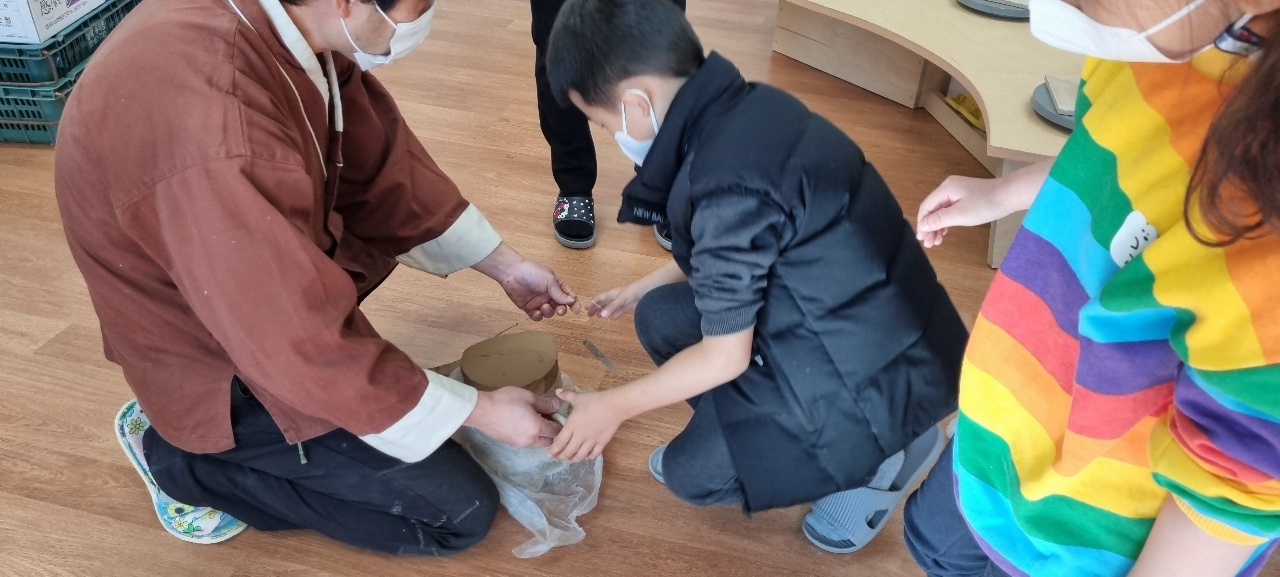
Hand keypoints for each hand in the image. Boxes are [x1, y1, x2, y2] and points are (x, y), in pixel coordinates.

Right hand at [464, 387, 562, 447]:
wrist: (482, 411)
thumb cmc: (505, 401)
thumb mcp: (528, 397)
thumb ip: (545, 404)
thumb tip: (557, 406)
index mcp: (537, 428)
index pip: (556, 431)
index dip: (560, 424)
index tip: (558, 416)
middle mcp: (530, 440)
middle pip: (548, 441)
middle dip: (552, 433)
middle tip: (548, 419)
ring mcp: (519, 444)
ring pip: (536, 443)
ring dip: (540, 435)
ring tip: (535, 421)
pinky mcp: (510, 443)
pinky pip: (525, 442)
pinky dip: (529, 436)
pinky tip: (523, 424)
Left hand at [501, 259, 580, 319]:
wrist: (512, 273)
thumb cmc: (533, 273)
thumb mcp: (549, 281)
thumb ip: (560, 293)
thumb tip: (572, 301)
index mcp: (556, 285)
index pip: (568, 296)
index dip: (574, 303)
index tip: (576, 310)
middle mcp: (549, 294)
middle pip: (560, 306)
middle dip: (562, 310)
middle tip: (559, 310)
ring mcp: (539, 302)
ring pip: (549, 313)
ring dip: (549, 312)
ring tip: (544, 306)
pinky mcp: (529, 308)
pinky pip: (537, 316)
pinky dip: (538, 316)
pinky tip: (536, 312)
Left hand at [549, 389, 627, 461]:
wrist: (614, 406)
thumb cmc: (594, 400)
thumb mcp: (578, 397)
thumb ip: (567, 395)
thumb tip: (557, 390)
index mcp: (572, 426)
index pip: (559, 442)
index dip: (553, 450)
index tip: (549, 454)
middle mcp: (580, 436)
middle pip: (568, 451)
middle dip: (561, 457)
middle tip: (557, 458)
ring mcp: (591, 441)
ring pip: (580, 455)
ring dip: (574, 459)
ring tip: (571, 459)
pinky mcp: (602, 443)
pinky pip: (594, 454)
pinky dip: (589, 457)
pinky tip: (587, 456)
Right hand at [586, 284, 647, 319]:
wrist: (649, 290)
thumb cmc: (635, 290)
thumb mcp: (622, 298)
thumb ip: (612, 307)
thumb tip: (601, 315)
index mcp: (613, 293)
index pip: (600, 298)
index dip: (593, 302)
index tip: (585, 308)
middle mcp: (616, 297)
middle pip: (604, 303)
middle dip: (596, 308)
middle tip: (589, 315)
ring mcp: (623, 302)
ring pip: (611, 308)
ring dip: (604, 312)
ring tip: (597, 317)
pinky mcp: (629, 307)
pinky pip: (619, 311)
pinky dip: (615, 315)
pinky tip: (611, 318)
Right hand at [916, 160, 1051, 247]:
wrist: (1009, 195)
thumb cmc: (985, 204)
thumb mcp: (960, 215)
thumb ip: (939, 220)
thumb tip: (922, 225)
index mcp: (945, 189)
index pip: (926, 207)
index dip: (922, 224)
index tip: (921, 239)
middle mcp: (948, 188)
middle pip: (932, 209)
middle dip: (929, 227)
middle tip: (929, 245)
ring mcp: (957, 191)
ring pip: (941, 210)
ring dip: (938, 226)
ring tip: (937, 242)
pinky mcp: (965, 196)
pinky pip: (950, 209)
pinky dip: (946, 221)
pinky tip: (945, 231)